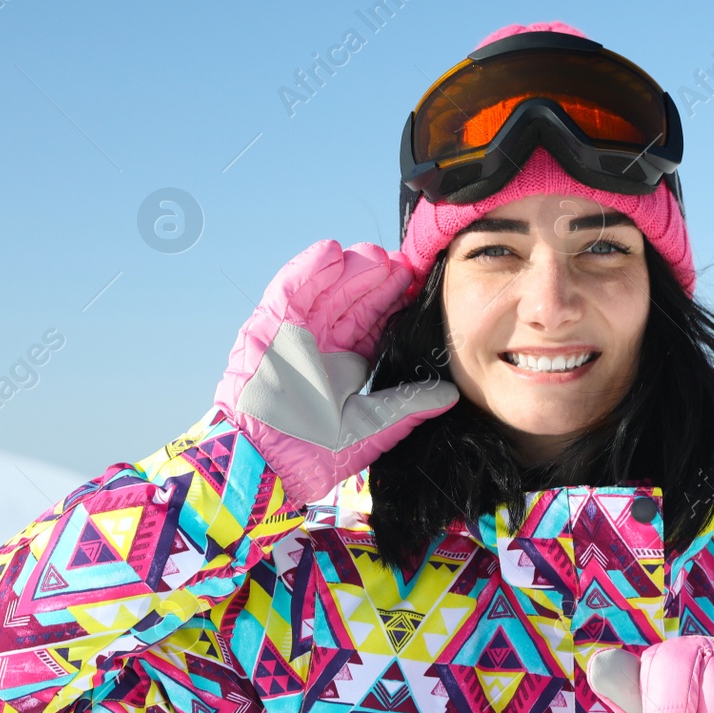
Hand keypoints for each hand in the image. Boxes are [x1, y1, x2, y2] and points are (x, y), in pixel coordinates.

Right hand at [214, 240, 458, 505]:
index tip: (414, 287)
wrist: (263, 460)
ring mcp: (294, 336)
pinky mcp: (268, 327)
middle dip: (376, 283)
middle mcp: (321, 350)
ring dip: (348, 271)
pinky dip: (307, 270)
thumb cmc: (312, 453)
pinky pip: (289, 291)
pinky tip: (331, 252)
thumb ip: (408, 406)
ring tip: (376, 255)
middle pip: (351, 305)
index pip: (372, 329)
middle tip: (402, 264)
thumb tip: (450, 394)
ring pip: (325, 293)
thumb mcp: (370, 428)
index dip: (391, 307)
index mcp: (345, 372)